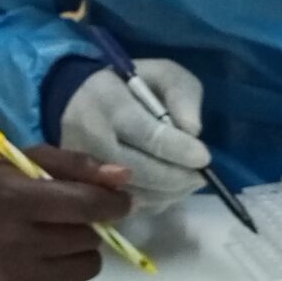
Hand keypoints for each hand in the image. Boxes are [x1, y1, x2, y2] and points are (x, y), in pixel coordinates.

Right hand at [0, 147, 133, 280]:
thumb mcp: (27, 162)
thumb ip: (77, 165)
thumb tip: (124, 178)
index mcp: (15, 199)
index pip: (85, 205)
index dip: (113, 203)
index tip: (120, 201)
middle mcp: (15, 242)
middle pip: (89, 238)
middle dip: (91, 225)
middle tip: (71, 218)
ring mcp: (18, 278)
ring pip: (88, 267)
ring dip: (82, 251)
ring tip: (59, 240)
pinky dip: (69, 275)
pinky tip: (47, 261)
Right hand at [58, 63, 211, 212]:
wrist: (77, 101)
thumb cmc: (129, 86)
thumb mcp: (162, 74)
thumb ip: (182, 94)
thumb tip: (193, 131)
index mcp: (108, 102)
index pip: (146, 133)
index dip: (179, 150)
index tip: (204, 157)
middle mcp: (88, 137)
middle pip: (138, 170)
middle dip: (176, 178)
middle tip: (200, 176)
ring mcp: (81, 168)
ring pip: (132, 194)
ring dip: (167, 193)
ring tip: (186, 181)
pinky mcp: (83, 189)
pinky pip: (123, 206)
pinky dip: (151, 201)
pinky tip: (164, 188)